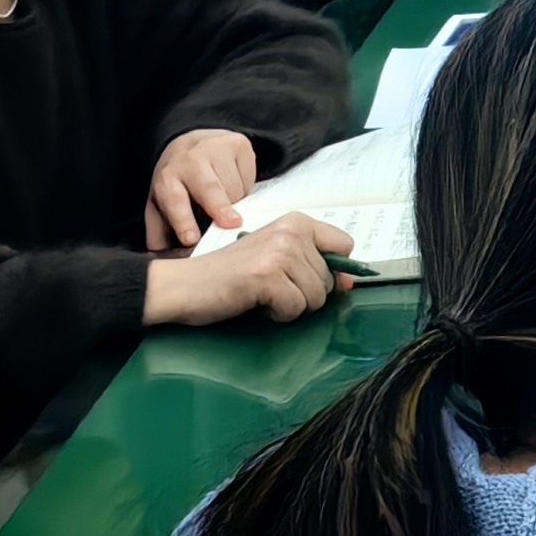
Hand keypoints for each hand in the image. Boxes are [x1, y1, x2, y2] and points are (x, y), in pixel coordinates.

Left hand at [143, 128, 256, 249]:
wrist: (190, 141)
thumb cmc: (177, 182)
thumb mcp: (159, 205)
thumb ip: (160, 232)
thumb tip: (165, 259)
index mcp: (167, 178)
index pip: (175, 201)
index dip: (183, 221)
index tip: (191, 239)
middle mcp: (190, 159)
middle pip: (209, 189)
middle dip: (220, 208)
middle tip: (232, 224)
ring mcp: (217, 147)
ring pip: (235, 186)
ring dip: (234, 203)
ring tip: (223, 201)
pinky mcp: (239, 143)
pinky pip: (250, 176)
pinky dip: (245, 188)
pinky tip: (233, 184)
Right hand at [143, 210, 352, 328]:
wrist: (186, 284)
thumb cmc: (229, 273)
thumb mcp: (274, 255)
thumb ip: (310, 260)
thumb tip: (349, 281)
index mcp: (296, 221)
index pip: (344, 244)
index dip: (337, 269)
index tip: (318, 281)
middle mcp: (292, 231)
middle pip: (329, 278)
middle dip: (305, 293)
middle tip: (273, 288)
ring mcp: (281, 252)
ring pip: (315, 296)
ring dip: (291, 305)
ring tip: (263, 294)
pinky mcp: (268, 276)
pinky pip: (295, 308)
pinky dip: (278, 314)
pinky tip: (257, 302)